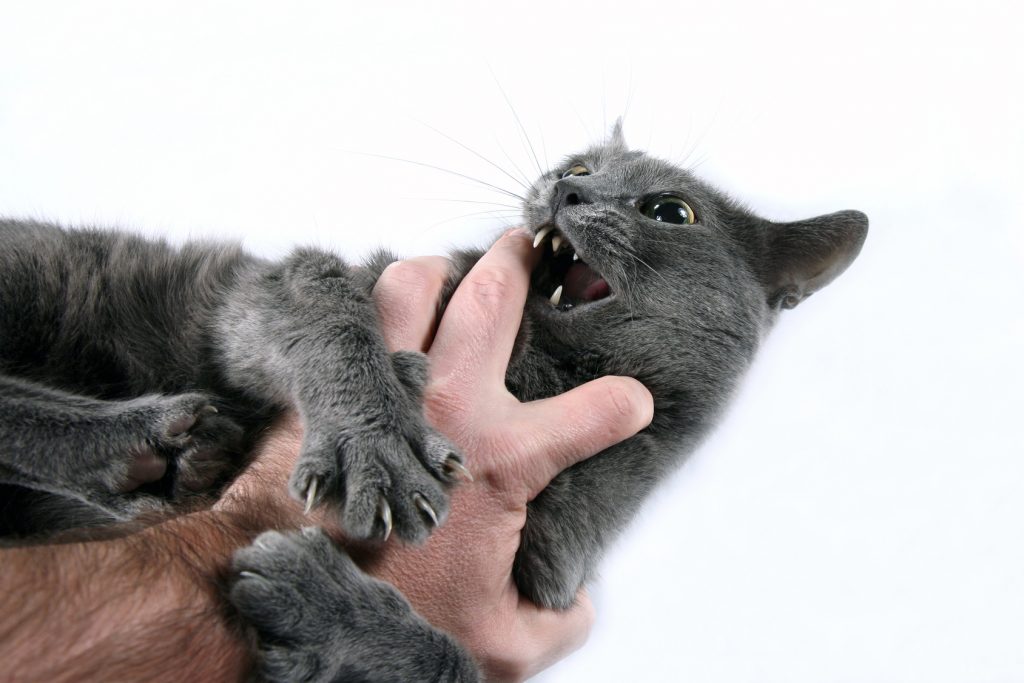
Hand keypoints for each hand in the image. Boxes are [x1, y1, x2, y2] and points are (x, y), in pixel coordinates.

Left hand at [365, 231, 653, 680]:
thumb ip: (558, 619)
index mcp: (503, 460)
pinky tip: (388, 320)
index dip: (625, 403)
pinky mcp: (338, 390)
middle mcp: (450, 406)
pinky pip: (357, 319)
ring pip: (414, 285)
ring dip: (440, 271)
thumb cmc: (392, 619)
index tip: (629, 404)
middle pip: (496, 299)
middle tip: (531, 248)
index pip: (599, 411)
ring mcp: (388, 388)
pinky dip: (376, 308)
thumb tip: (577, 596)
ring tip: (452, 275)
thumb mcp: (502, 644)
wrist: (285, 595)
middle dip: (523, 262)